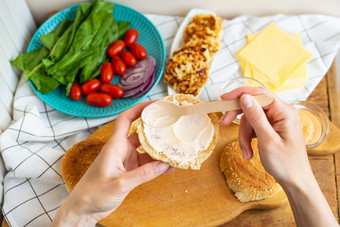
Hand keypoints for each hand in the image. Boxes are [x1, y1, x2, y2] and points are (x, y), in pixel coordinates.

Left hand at [52, 102, 173, 226]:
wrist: (84, 209)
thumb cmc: (93, 193)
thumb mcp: (120, 183)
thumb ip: (143, 174)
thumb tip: (164, 164)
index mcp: (115, 145)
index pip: (126, 119)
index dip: (139, 109)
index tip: (155, 104)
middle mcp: (121, 150)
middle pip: (141, 133)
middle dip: (156, 127)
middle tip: (172, 123)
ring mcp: (126, 161)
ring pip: (147, 150)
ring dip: (160, 150)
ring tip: (176, 147)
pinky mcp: (130, 172)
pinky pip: (147, 166)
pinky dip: (157, 166)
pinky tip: (170, 167)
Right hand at [219, 87, 337, 226]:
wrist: (295, 181)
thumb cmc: (286, 164)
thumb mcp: (267, 140)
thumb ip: (256, 117)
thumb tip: (244, 98)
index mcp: (284, 112)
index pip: (260, 94)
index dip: (240, 94)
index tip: (224, 100)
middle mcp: (281, 113)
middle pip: (253, 106)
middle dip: (239, 118)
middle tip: (223, 123)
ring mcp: (277, 121)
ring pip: (251, 119)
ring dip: (244, 135)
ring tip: (246, 151)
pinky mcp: (272, 128)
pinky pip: (254, 127)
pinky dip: (248, 138)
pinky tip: (249, 151)